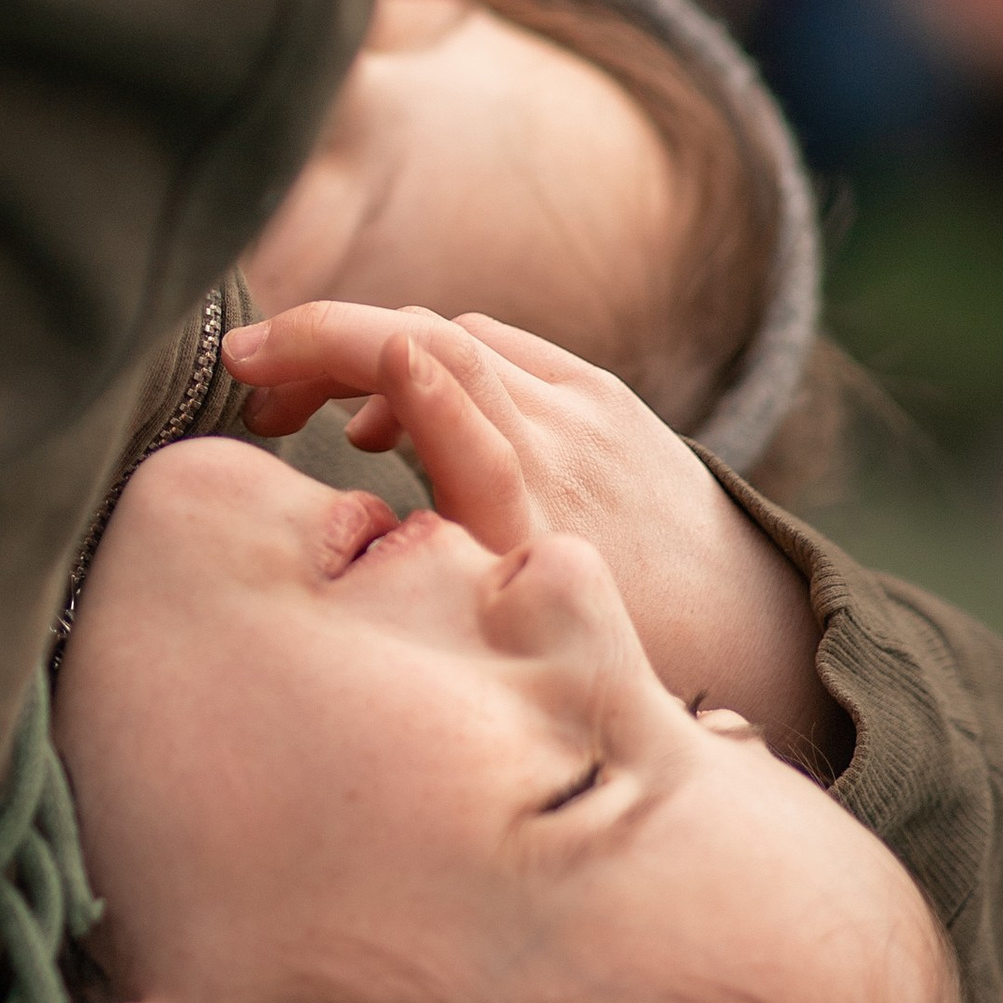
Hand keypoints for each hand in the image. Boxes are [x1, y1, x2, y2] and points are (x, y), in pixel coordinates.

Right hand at [223, 299, 836, 756]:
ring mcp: (590, 407)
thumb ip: (436, 590)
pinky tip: (386, 417)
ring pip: (453, 334)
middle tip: (244, 378)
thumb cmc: (625, 668)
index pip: (431, 375)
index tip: (254, 372)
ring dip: (364, 350)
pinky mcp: (604, 395)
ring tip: (298, 408)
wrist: (757, 634)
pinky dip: (425, 359)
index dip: (334, 349)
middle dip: (320, 337)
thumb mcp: (520, 653)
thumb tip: (334, 555)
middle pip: (427, 336)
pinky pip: (494, 346)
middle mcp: (563, 440)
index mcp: (533, 506)